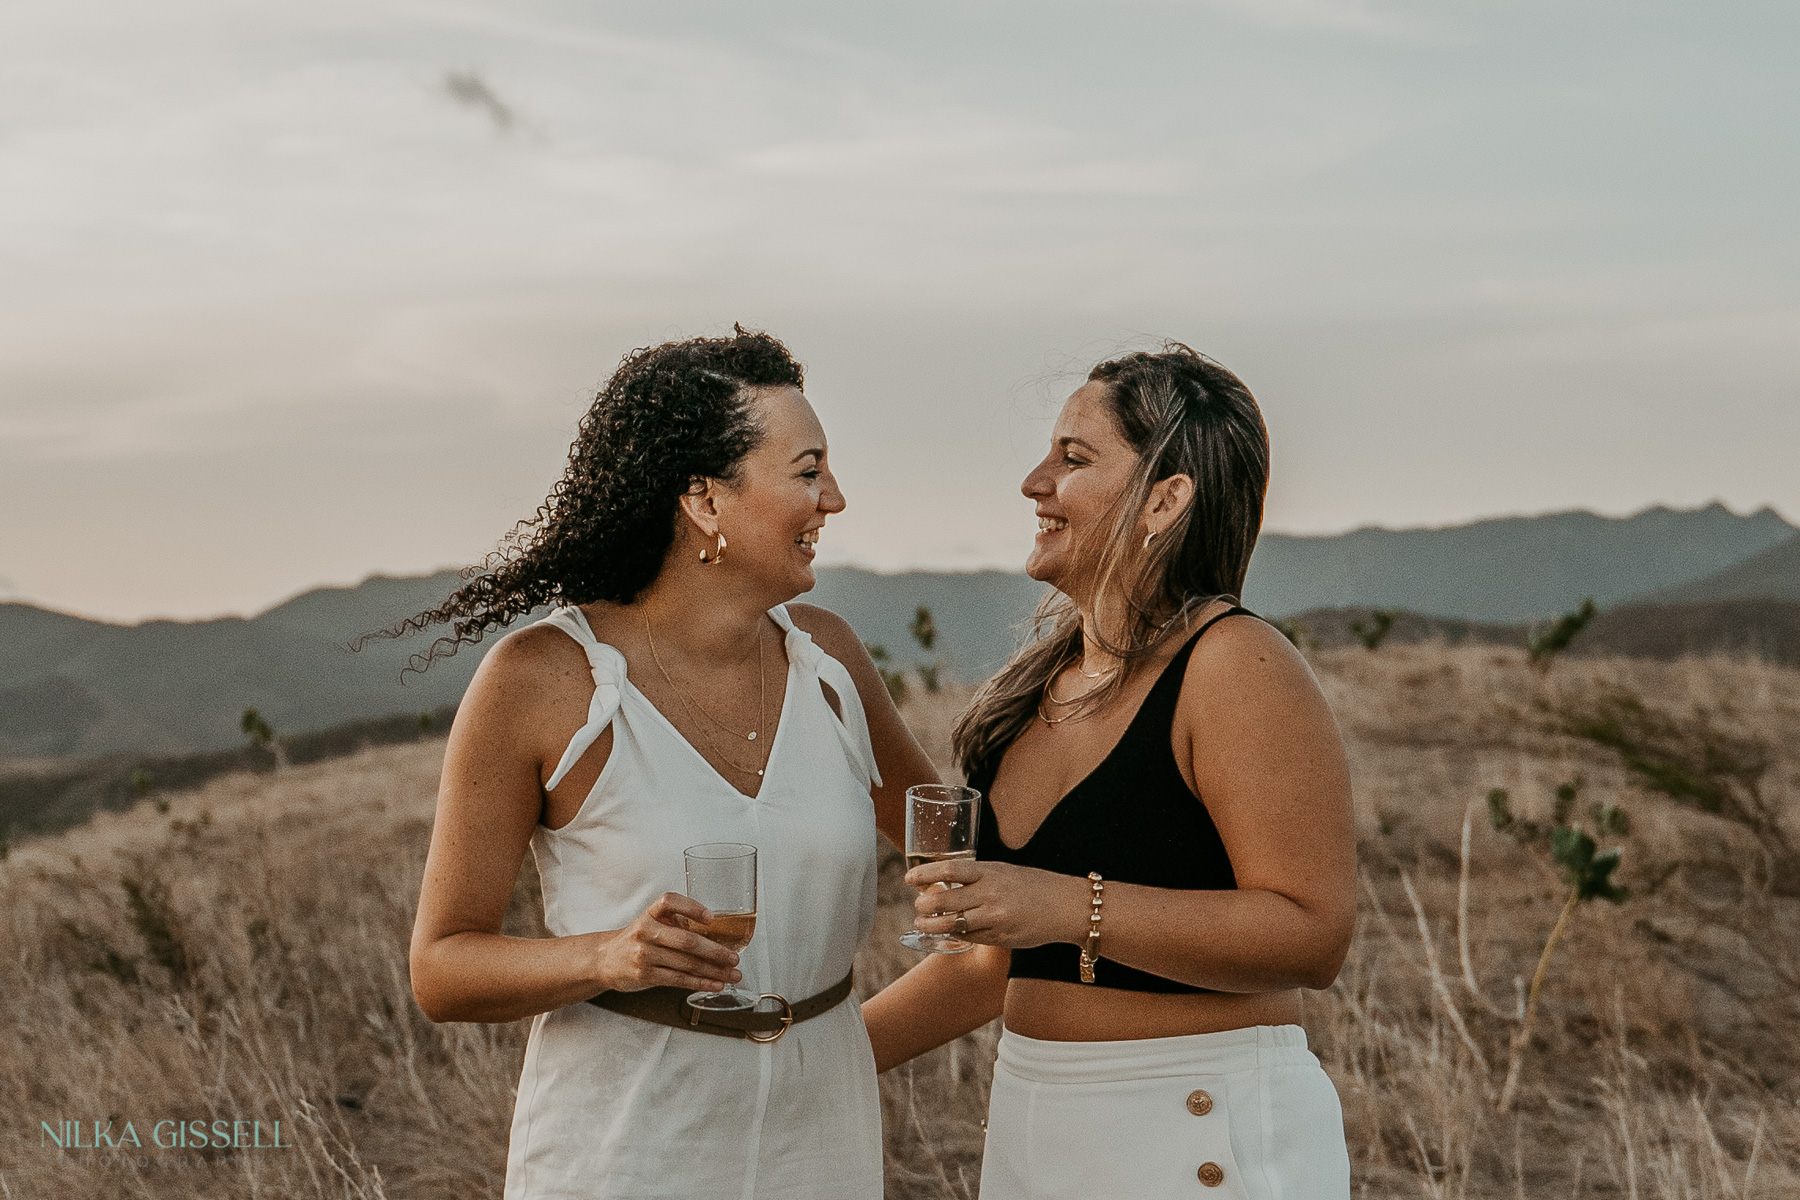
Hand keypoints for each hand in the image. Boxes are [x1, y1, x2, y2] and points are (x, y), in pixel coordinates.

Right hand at [593, 893, 743, 993]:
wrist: (607, 959)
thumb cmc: (640, 938)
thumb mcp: (654, 921)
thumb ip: (680, 921)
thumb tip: (721, 933)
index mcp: (651, 913)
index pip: (670, 902)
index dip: (692, 908)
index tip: (711, 919)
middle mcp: (646, 931)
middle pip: (686, 941)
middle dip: (715, 952)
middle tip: (734, 957)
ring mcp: (644, 955)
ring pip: (686, 964)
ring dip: (714, 971)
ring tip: (732, 974)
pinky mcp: (645, 975)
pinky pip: (678, 980)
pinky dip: (700, 983)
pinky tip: (715, 983)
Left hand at [905, 859, 1087, 949]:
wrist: (1068, 906)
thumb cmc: (1035, 885)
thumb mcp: (1005, 871)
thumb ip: (978, 876)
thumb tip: (945, 882)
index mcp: (991, 872)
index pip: (950, 870)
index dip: (926, 874)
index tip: (909, 879)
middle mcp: (991, 894)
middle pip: (945, 900)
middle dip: (924, 905)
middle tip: (918, 907)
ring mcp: (996, 918)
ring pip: (953, 924)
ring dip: (932, 925)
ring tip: (922, 924)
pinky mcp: (1001, 937)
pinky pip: (970, 938)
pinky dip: (956, 935)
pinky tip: (948, 933)